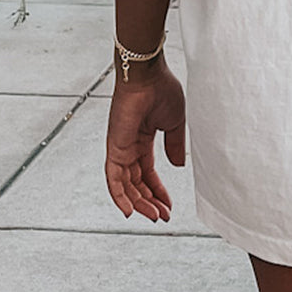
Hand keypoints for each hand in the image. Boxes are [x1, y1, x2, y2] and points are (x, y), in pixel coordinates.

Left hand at [105, 56, 185, 221]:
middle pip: (137, 183)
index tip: (168, 206)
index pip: (149, 173)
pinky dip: (119, 196)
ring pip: (126, 185)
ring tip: (154, 216)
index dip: (158, 191)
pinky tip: (129, 211)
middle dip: (150, 201)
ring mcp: (120, 148)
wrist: (148, 75)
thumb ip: (175, 145)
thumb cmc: (162, 89)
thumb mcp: (175, 122)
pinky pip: (113, 178)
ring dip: (139, 203)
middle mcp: (129, 146)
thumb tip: (178, 166)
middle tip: (162, 216)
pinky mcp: (114, 148)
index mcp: (144, 139)